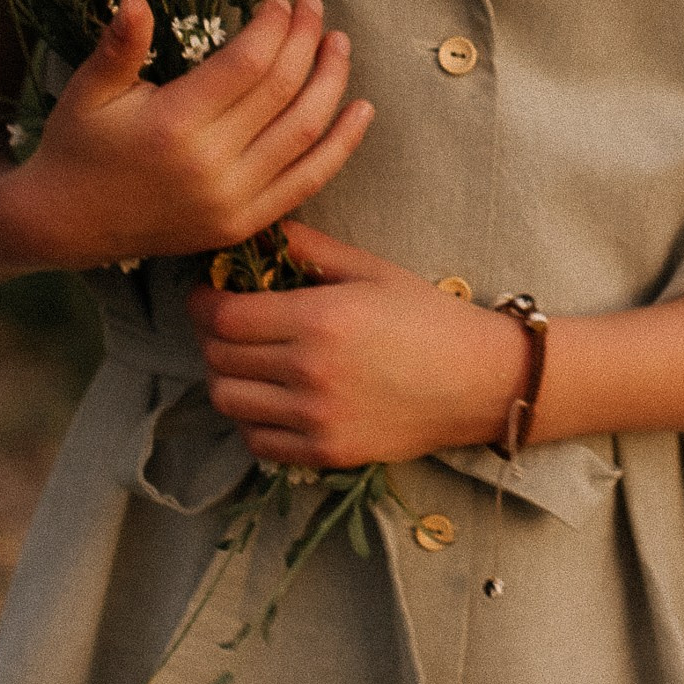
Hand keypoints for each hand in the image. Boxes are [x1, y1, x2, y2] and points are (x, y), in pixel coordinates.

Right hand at [0, 0, 371, 272]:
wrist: (65, 225)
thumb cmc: (77, 146)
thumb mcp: (87, 91)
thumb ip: (118, 46)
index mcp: (173, 125)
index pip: (249, 64)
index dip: (274, 27)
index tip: (280, 0)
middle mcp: (211, 167)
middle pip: (283, 91)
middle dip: (306, 40)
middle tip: (313, 7)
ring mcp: (233, 201)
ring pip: (305, 133)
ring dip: (331, 82)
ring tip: (338, 44)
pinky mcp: (243, 224)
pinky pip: (308, 181)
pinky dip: (341, 145)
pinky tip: (360, 109)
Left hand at [189, 220, 529, 467]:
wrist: (480, 381)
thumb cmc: (428, 317)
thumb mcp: (371, 270)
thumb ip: (311, 249)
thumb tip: (260, 230)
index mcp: (319, 319)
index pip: (225, 317)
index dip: (204, 304)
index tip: (206, 294)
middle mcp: (310, 372)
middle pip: (219, 359)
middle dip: (211, 336)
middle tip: (225, 323)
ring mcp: (317, 418)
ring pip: (230, 402)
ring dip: (227, 377)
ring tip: (246, 360)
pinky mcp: (327, 453)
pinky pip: (258, 441)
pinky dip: (252, 419)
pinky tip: (271, 398)